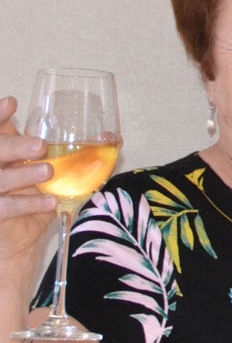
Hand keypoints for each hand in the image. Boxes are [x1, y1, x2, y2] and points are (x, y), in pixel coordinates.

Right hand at [0, 96, 57, 264]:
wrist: (20, 240)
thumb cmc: (37, 196)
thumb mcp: (53, 170)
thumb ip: (72, 151)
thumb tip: (110, 136)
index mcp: (3, 152)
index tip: (12, 103)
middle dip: (13, 145)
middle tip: (40, 146)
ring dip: (23, 174)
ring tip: (48, 171)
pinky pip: (5, 207)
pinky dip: (29, 204)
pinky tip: (51, 202)